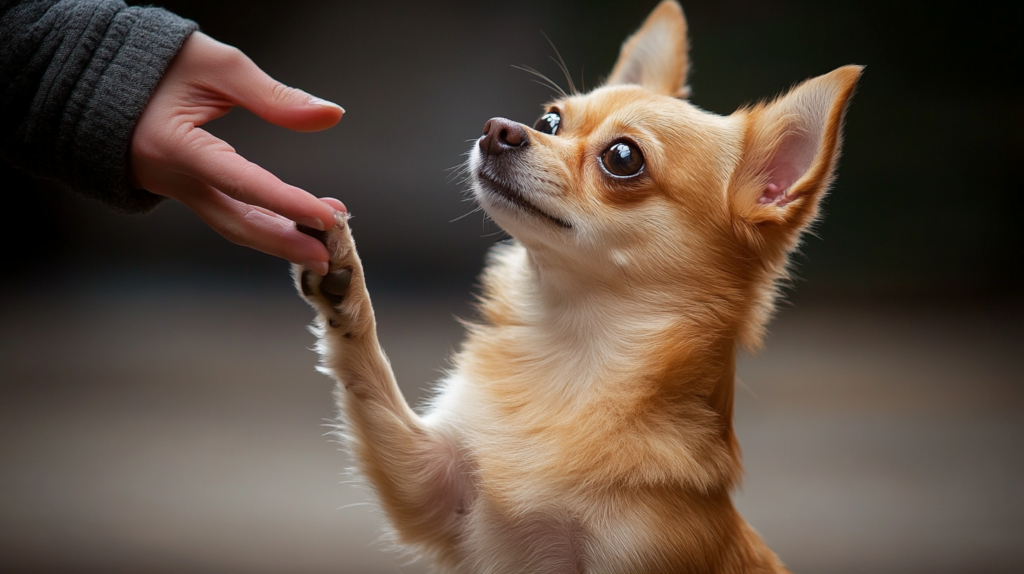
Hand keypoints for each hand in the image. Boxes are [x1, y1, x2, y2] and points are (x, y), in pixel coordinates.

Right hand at [130, 32, 344, 274]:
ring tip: (325, 235)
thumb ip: (274, 96)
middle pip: (235, 223)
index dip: (286, 202)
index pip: (241, 183)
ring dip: (279, 235)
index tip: (325, 215)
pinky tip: (297, 218)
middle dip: (284, 242)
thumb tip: (331, 115)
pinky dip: (264, 220)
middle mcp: (171, 178)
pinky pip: (226, 213)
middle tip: (329, 253)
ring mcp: (174, 188)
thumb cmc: (156, 61)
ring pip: (231, 224)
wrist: (98, 71)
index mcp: (174, 146)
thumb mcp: (218, 66)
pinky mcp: (183, 188)